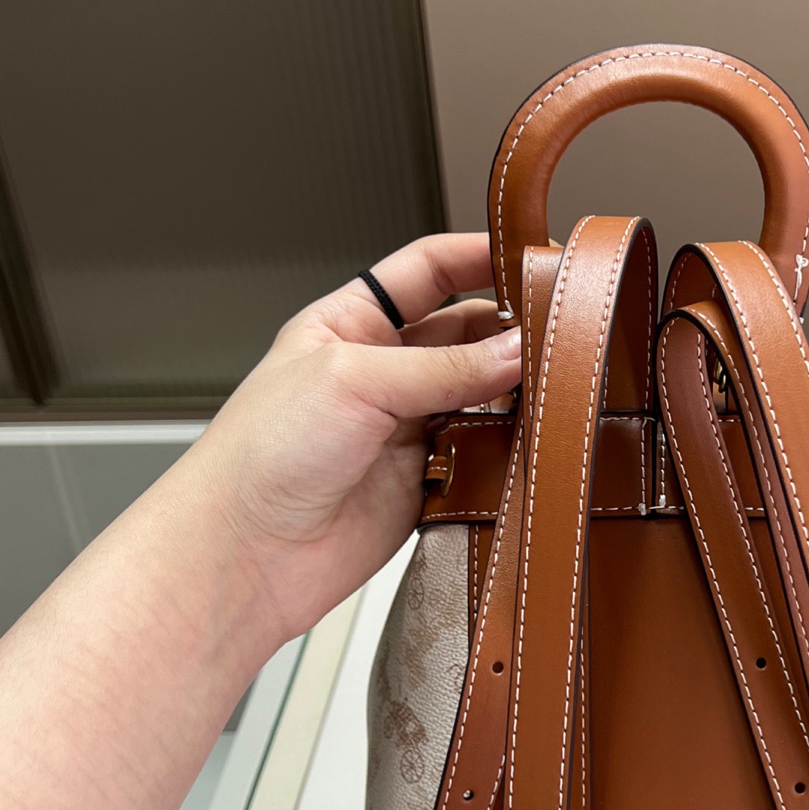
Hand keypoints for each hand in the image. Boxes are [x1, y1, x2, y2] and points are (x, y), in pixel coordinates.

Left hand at [176, 234, 519, 644]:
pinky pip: (485, 457)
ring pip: (484, 396)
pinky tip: (534, 442)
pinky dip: (512, 449)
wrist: (245, 553)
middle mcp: (383, 371)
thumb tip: (519, 351)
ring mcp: (407, 428)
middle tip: (563, 333)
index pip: (430, 270)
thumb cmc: (263, 454)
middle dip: (513, 329)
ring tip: (557, 388)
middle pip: (468, 334)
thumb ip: (443, 367)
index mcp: (352, 323)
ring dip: (518, 392)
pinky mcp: (427, 484)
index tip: (538, 255)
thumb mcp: (354, 380)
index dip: (482, 256)